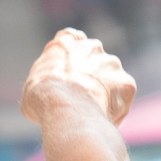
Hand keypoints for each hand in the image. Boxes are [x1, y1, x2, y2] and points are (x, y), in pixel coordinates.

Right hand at [21, 29, 135, 126]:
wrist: (67, 106)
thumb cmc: (43, 98)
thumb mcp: (33, 85)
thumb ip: (48, 81)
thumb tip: (50, 95)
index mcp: (66, 43)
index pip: (73, 39)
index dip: (74, 56)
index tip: (71, 71)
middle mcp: (92, 47)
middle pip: (95, 62)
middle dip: (91, 79)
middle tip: (80, 101)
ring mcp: (112, 63)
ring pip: (111, 81)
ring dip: (105, 95)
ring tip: (90, 115)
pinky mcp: (127, 82)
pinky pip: (122, 99)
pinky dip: (115, 111)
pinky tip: (100, 121)